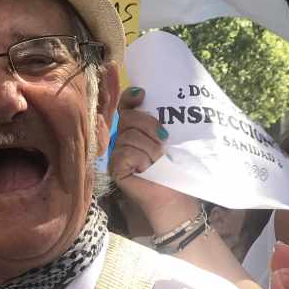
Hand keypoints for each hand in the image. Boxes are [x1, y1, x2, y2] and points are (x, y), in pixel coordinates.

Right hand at [108, 87, 197, 226]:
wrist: (173, 193)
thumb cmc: (172, 166)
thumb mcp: (168, 138)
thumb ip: (159, 120)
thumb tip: (147, 96)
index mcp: (134, 128)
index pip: (126, 105)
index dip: (130, 98)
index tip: (142, 95)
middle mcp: (122, 138)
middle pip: (128, 118)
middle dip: (150, 127)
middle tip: (163, 141)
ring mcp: (116, 153)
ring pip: (129, 137)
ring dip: (150, 150)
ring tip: (156, 162)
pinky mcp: (115, 168)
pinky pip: (125, 153)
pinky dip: (140, 161)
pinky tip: (145, 170)